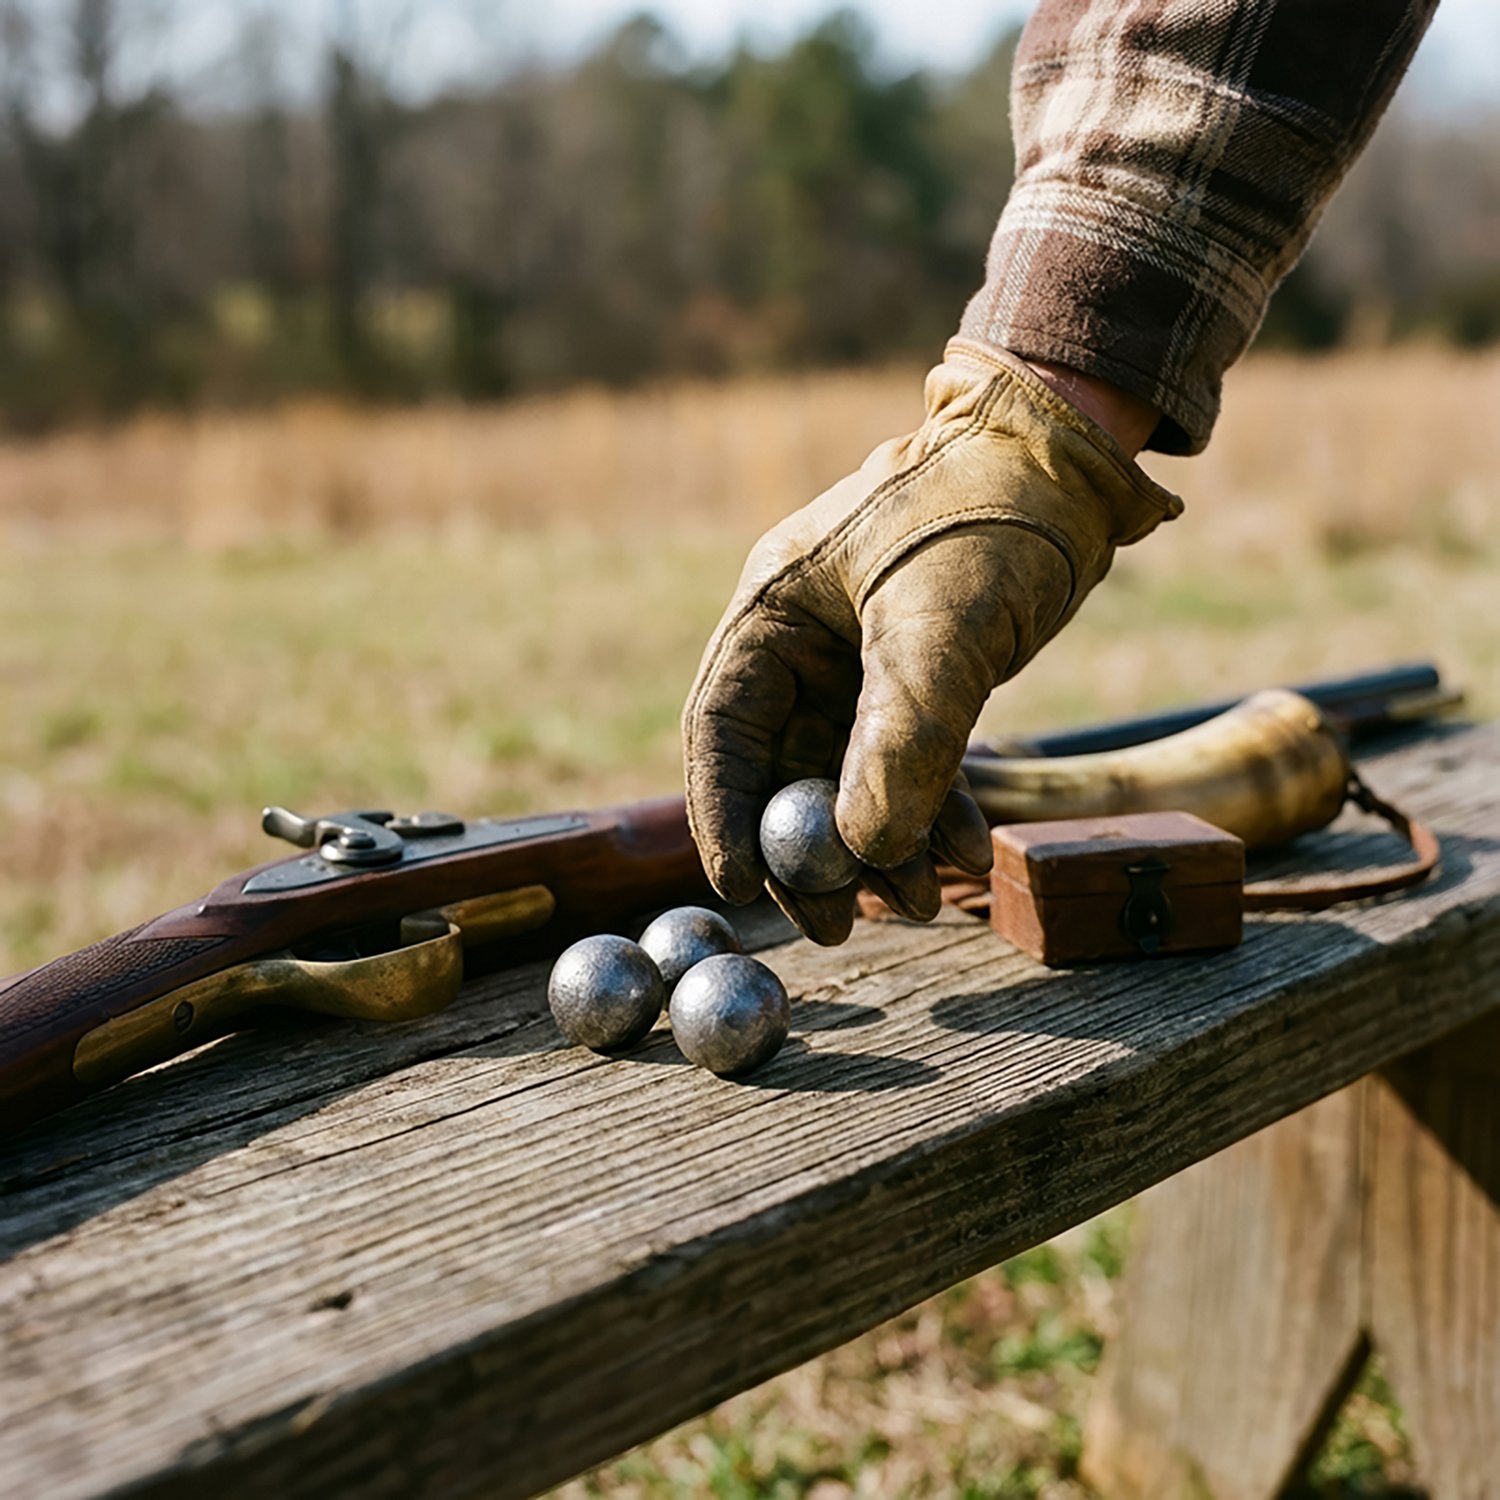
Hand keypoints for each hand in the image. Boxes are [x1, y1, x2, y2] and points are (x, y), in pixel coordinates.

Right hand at [682, 341, 1181, 942]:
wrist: (1071, 459)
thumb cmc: (990, 510)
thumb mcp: (941, 621)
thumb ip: (903, 735)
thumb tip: (865, 848)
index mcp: (773, 609)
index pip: (723, 728)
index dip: (725, 814)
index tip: (741, 888)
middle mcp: (803, 642)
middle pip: (781, 767)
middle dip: (807, 850)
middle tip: (837, 923)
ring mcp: (859, 663)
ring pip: (847, 776)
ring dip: (876, 844)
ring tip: (915, 902)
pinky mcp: (915, 679)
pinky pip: (906, 763)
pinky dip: (926, 812)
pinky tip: (959, 854)